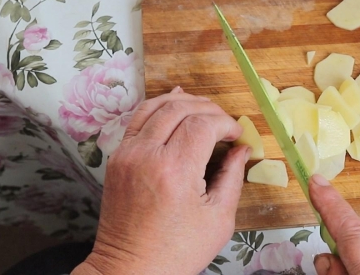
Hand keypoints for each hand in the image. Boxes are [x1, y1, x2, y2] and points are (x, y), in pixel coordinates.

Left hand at [73, 87, 250, 274]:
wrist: (130, 270)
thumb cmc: (177, 251)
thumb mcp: (218, 219)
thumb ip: (232, 177)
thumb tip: (242, 150)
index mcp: (175, 170)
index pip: (203, 124)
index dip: (226, 123)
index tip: (236, 135)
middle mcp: (147, 155)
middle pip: (180, 108)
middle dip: (208, 109)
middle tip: (224, 123)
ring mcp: (127, 154)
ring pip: (155, 106)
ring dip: (182, 102)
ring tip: (203, 109)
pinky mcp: (118, 158)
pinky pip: (138, 120)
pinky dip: (158, 108)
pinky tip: (174, 104)